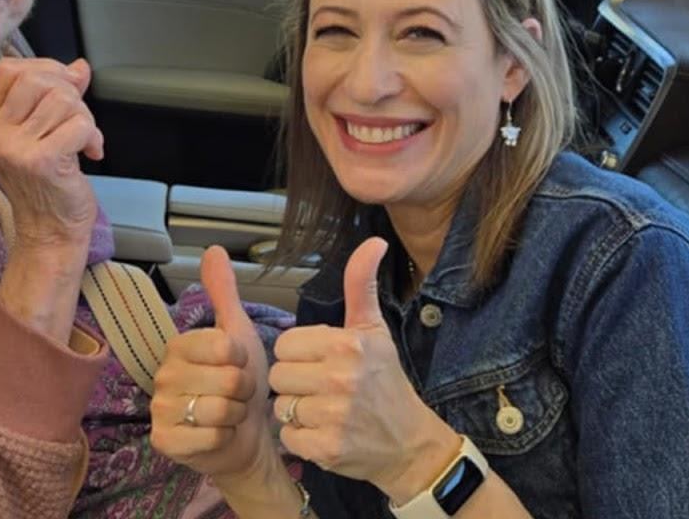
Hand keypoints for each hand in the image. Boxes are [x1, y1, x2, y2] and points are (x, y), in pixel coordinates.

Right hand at [0, 57, 104, 259]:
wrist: (49, 231)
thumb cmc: (46, 181)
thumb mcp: (44, 130)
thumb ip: (59, 94)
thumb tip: (80, 66)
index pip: (10, 69)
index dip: (46, 71)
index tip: (65, 92)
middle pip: (38, 79)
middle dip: (70, 94)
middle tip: (77, 122)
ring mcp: (12, 147)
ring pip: (63, 99)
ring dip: (84, 118)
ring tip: (82, 142)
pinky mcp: (39, 160)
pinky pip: (79, 123)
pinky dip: (93, 136)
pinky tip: (90, 155)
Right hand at [151, 247, 279, 485]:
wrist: (246, 437)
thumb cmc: (241, 385)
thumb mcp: (238, 335)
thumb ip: (224, 295)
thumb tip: (213, 249)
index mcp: (179, 346)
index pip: (223, 346)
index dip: (242, 359)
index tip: (238, 366)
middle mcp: (163, 375)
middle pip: (226, 379)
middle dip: (242, 390)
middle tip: (236, 395)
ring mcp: (160, 409)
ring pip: (218, 408)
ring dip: (234, 415)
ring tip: (228, 414)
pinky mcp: (165, 441)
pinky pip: (208, 437)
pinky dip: (222, 438)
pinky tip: (218, 435)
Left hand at [269, 238, 459, 503]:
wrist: (410, 444)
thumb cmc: (386, 383)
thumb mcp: (375, 330)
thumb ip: (361, 285)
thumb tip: (374, 240)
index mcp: (347, 344)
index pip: (284, 344)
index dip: (299, 356)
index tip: (321, 364)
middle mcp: (341, 378)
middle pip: (277, 375)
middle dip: (294, 383)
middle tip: (322, 391)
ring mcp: (334, 415)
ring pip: (280, 407)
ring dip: (296, 412)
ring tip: (323, 412)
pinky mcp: (327, 448)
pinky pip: (288, 437)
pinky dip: (301, 440)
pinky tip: (324, 434)